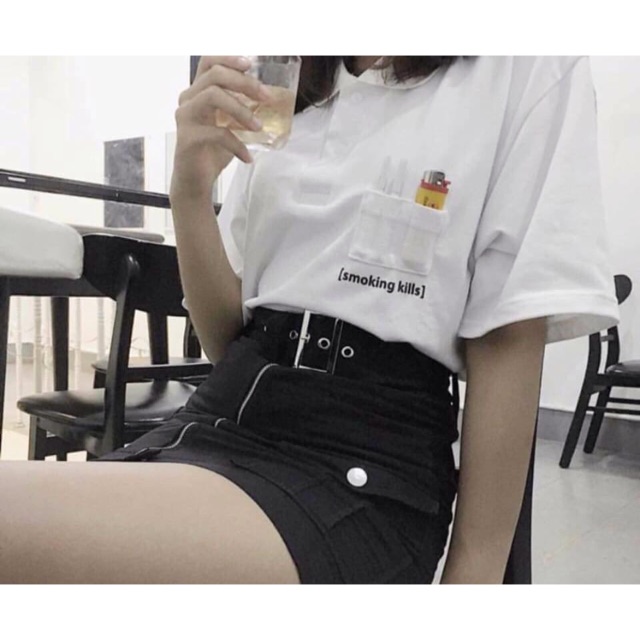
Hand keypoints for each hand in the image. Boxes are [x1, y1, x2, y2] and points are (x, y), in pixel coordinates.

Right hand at [170, 56, 268, 202]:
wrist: (195, 181)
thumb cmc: (212, 151)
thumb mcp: (230, 125)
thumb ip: (243, 110)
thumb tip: (270, 100)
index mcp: (197, 92)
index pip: (208, 63)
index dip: (229, 58)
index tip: (251, 64)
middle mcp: (188, 99)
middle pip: (214, 75)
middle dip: (244, 83)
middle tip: (266, 97)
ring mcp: (185, 117)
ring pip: (213, 96)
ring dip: (241, 110)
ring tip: (259, 127)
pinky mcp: (187, 138)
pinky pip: (217, 133)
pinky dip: (237, 145)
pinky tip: (247, 157)